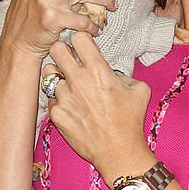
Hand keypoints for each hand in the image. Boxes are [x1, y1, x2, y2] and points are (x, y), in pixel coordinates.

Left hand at [42, 32, 153, 183]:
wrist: (118, 152)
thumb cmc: (130, 122)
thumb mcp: (139, 90)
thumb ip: (123, 74)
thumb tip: (113, 72)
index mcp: (98, 71)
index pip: (78, 38)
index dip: (81, 40)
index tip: (84, 48)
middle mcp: (78, 81)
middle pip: (56, 49)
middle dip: (63, 51)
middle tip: (70, 61)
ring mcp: (64, 97)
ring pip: (49, 74)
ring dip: (58, 76)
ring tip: (69, 87)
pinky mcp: (56, 114)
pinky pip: (51, 98)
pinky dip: (59, 100)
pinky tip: (72, 108)